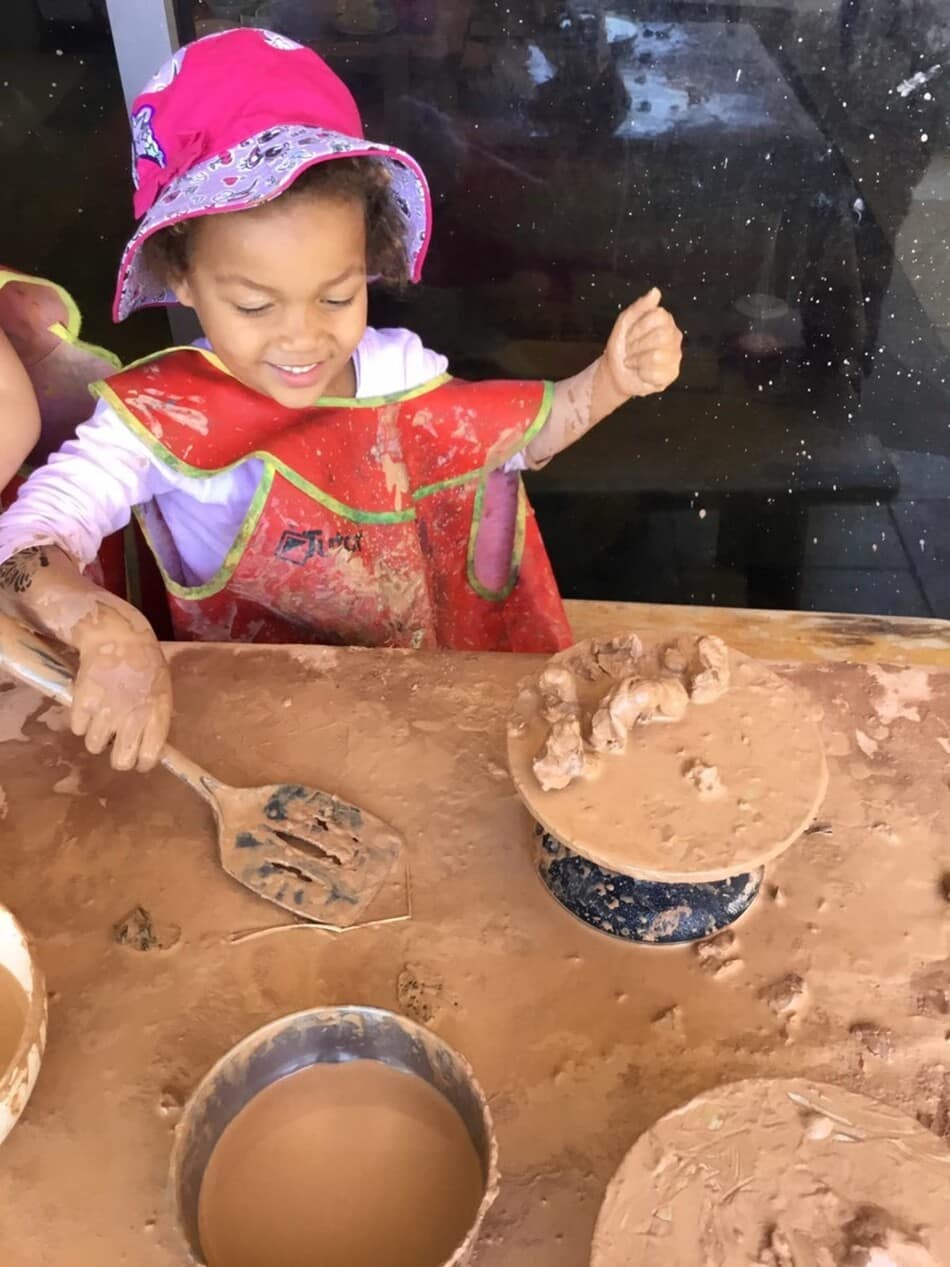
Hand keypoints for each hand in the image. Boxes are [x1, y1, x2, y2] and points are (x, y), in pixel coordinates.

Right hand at [71, 603, 171, 771]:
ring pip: (94, 746)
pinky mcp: (83, 702)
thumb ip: (156, 720)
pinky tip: (90, 706)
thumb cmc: (145, 665)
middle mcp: (132, 717)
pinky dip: (81, 721)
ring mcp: (106, 711)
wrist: (118, 638)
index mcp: (156, 715)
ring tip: (101, 719)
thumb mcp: (162, 692)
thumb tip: (150, 749)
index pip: (149, 757)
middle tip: (116, 745)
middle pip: (120, 761)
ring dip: (97, 737)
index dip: (142, 762)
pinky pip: (78, 728)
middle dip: (118, 758)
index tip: (139, 759)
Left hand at [602, 288, 682, 399]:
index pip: (659, 316)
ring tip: (633, 361)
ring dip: (637, 361)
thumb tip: (656, 291)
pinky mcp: (672, 373)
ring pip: (657, 356)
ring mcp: (675, 355)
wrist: (616, 371)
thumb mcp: (626, 321)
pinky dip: (642, 374)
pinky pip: (657, 373)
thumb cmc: (622, 345)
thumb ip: (640, 306)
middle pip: (660, 337)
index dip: (639, 328)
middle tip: (630, 350)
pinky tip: (641, 372)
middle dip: (637, 345)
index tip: (629, 335)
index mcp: (665, 320)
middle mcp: (674, 335)